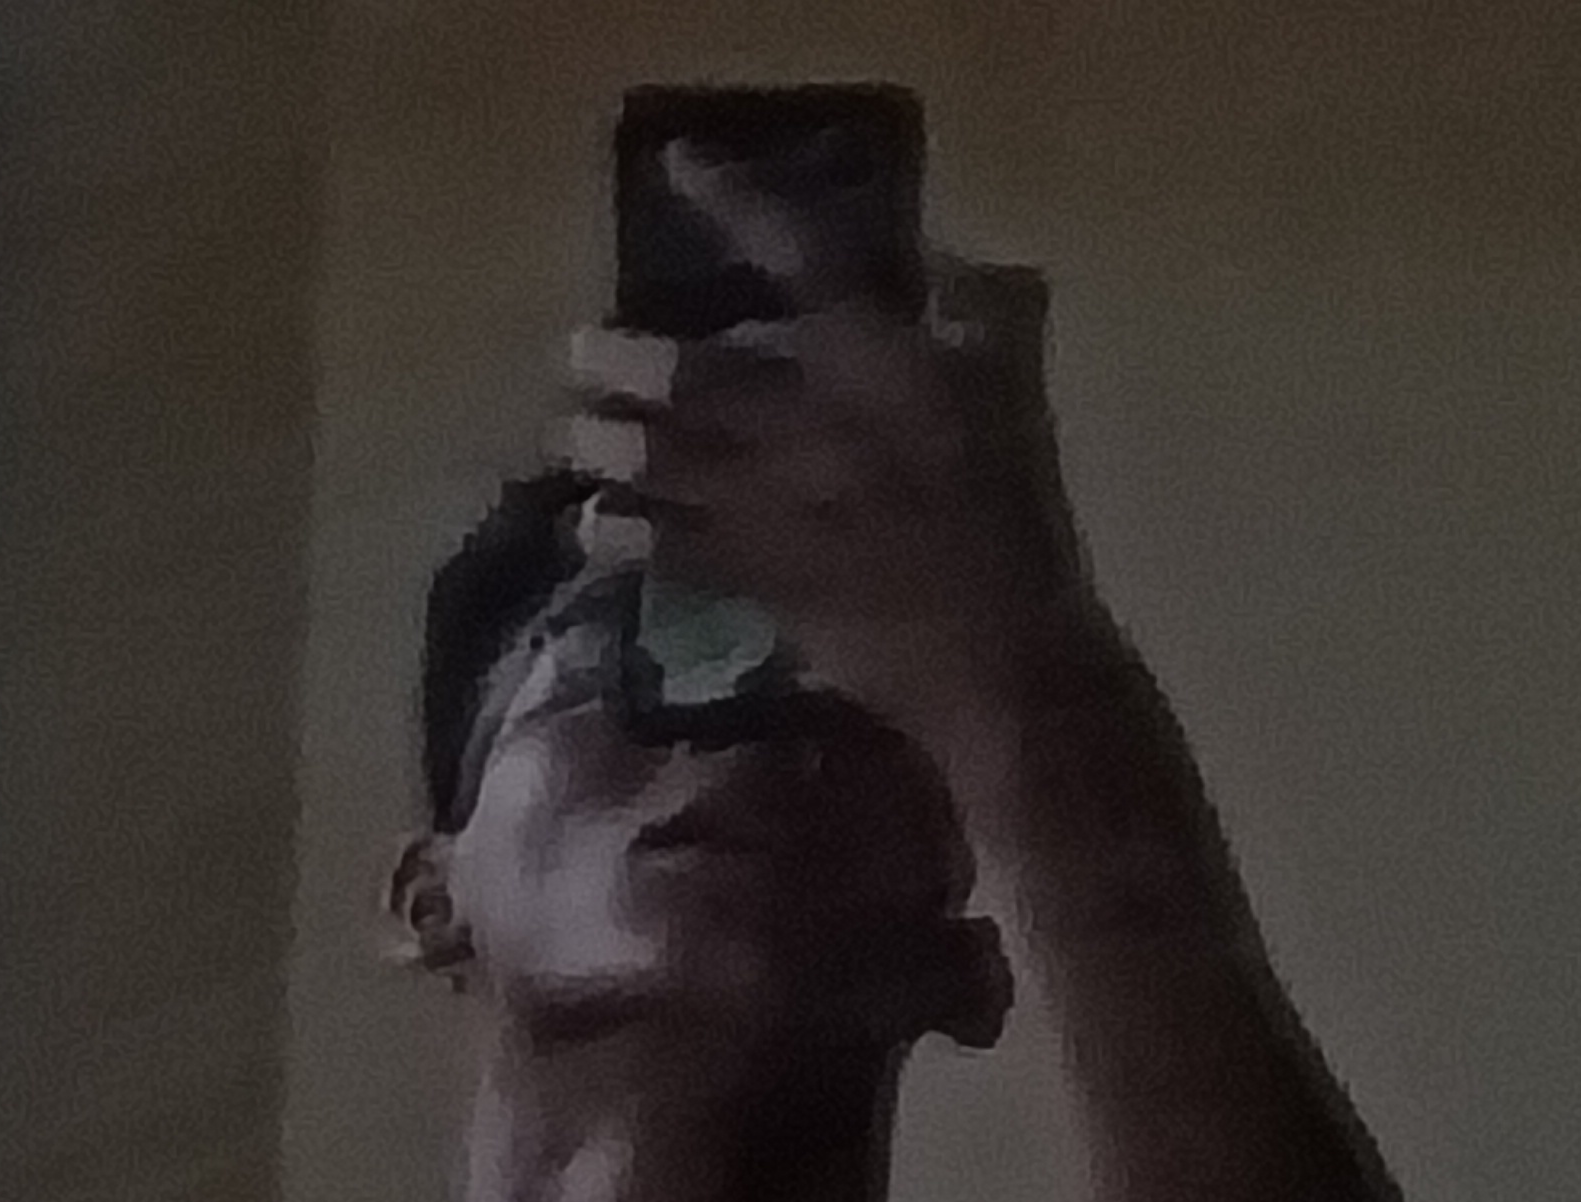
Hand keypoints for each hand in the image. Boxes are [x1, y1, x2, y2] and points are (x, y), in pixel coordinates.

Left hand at [556, 165, 1108, 774]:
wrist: (999, 654)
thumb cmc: (1013, 519)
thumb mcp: (1007, 393)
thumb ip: (973, 320)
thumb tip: (942, 272)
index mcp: (877, 360)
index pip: (800, 255)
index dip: (736, 206)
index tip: (679, 166)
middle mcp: (812, 419)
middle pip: (702, 376)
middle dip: (633, 361)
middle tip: (578, 348)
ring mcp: (778, 504)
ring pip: (673, 462)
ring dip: (611, 448)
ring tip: (567, 435)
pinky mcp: (762, 581)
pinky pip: (677, 553)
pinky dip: (628, 539)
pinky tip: (591, 527)